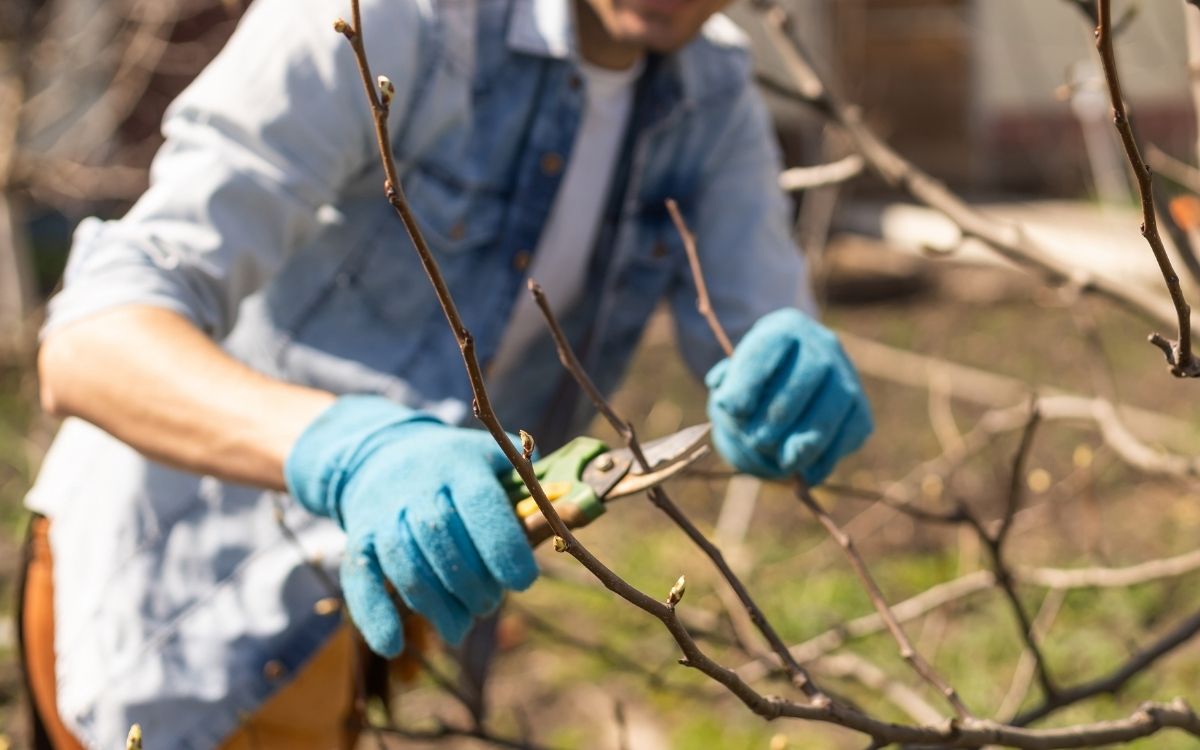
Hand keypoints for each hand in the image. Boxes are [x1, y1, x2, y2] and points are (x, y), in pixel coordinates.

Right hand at [285, 395, 536, 655]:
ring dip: (435, 606)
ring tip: (460, 629)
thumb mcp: (489, 458)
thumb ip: (527, 483)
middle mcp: (417, 488)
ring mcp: (382, 514)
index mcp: (458, 467)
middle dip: (472, 584)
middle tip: (489, 605)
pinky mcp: (358, 538)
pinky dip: (375, 615)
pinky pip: (360, 579)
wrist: (377, 453)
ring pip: (406, 566)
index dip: (504, 548)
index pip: (481, 507)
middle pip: (443, 542)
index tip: (524, 582)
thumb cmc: (452, 466)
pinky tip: (394, 646)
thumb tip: (576, 504)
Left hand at [705, 308, 871, 483]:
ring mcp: (846, 376)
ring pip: (833, 409)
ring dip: (806, 441)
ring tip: (782, 463)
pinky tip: (806, 474)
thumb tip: (730, 405)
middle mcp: (821, 346)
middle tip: (756, 440)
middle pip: (806, 378)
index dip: (749, 382)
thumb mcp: (734, 376)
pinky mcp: (861, 409)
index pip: (768, 349)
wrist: (790, 380)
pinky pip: (851, 434)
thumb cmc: (754, 382)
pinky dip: (828, 458)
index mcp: (784, 329)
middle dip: (779, 416)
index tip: (731, 410)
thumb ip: (729, 390)